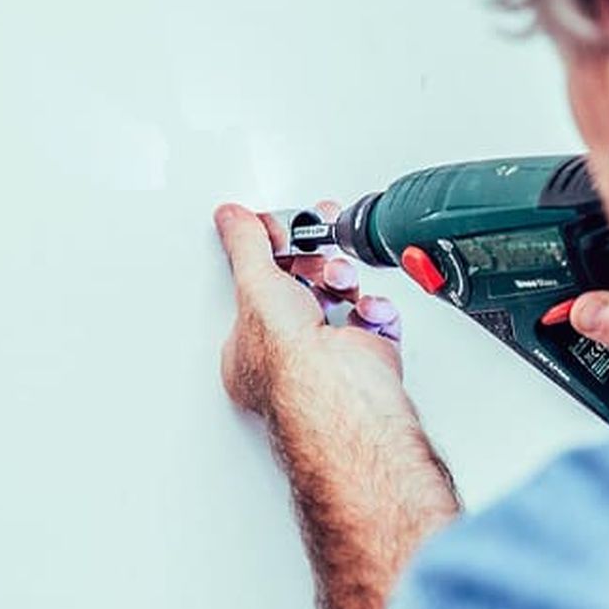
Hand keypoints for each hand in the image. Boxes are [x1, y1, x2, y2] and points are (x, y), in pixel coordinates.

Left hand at [215, 201, 457, 608]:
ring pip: (341, 300)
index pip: (258, 286)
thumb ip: (247, 245)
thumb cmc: (290, 364)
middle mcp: (291, 355)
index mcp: (251, 344)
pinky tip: (367, 310)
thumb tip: (230, 217)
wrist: (342, 391)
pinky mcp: (370, 360)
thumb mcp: (255, 285)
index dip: (273, 253)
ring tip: (340, 278)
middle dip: (315, 262)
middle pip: (303, 289)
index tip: (283, 228)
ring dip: (344, 280)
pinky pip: (377, 321)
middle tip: (320, 240)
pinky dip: (376, 309)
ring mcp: (332, 358)